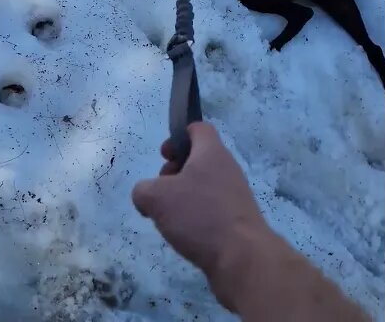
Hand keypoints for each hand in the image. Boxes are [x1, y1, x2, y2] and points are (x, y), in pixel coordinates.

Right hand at [131, 122, 267, 281]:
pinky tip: (186, 235)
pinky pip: (211, 209)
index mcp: (212, 152)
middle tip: (161, 192)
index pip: (199, 128)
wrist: (241, 256)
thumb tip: (146, 196)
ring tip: (170, 218)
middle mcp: (228, 169)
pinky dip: (196, 217)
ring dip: (183, 198)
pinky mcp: (238, 219)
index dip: (178, 137)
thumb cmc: (199, 215)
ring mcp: (236, 195)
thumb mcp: (156, 197)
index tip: (164, 156)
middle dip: (174, 173)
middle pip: (198, 160)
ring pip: (203, 187)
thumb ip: (143, 190)